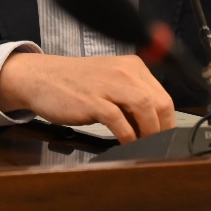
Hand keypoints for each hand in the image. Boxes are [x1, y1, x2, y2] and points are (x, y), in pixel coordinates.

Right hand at [0, 53, 175, 142]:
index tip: (166, 135)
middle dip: (163, 128)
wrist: (42, 78)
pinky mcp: (92, 100)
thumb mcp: (110, 82)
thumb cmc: (76, 83)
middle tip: (158, 144)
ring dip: (149, 131)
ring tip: (145, 144)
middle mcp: (123, 71)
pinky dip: (127, 135)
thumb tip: (153, 125)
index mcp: (132, 66)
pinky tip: (126, 143)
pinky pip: (119, 119)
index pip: (163, 95)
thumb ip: (131, 98)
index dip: (168, 120)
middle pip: (159, 101)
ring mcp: (108, 84)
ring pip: (144, 107)